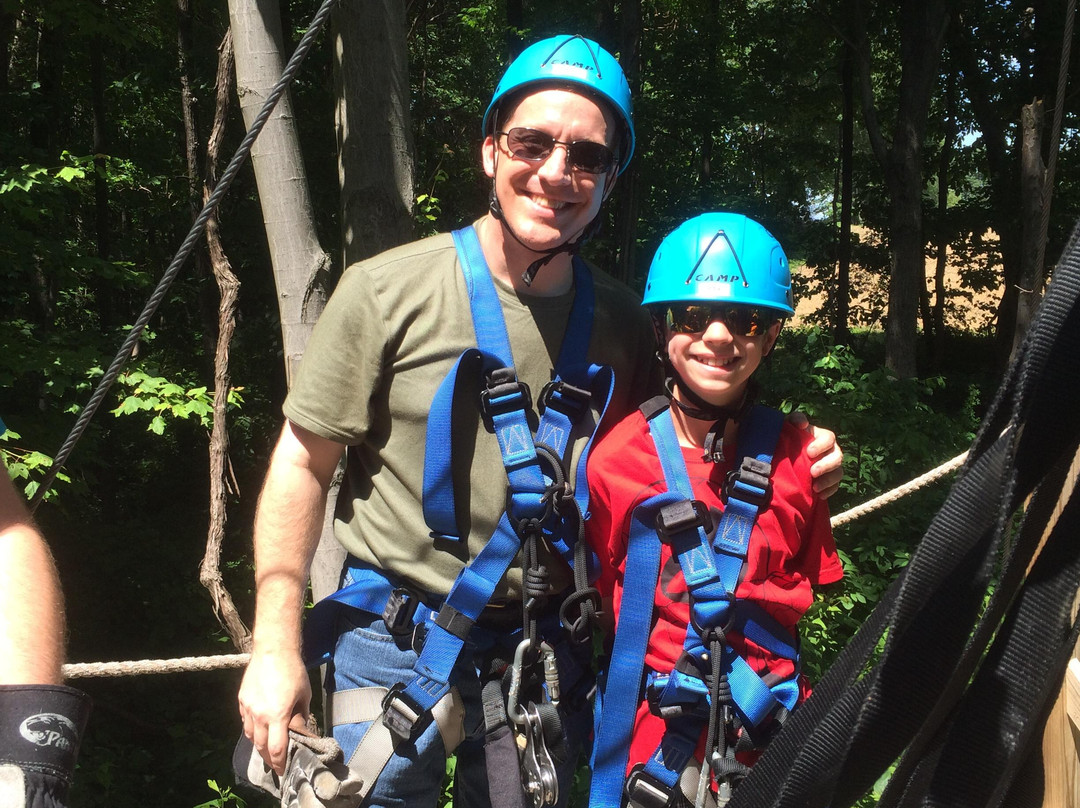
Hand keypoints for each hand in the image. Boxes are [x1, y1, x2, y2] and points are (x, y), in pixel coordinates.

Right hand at [238, 647, 312, 775]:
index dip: (279, 764)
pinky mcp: (241, 699)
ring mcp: (248, 707)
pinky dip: (251, 728)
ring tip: (266, 747)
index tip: (282, 771)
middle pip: (260, 746)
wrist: (273, 650)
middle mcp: (259, 715)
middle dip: (268, 758)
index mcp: (277, 716)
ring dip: (258, 744)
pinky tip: (258, 728)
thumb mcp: (304, 695)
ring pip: (249, 735)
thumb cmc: (293, 671)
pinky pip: (245, 721)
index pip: (276, 749)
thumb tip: (301, 731)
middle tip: (275, 763)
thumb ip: (301, 716)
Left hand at [787, 412, 843, 500]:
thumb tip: (802, 423)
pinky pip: (835, 487)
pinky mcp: (830, 480)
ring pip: (839, 473)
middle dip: (826, 466)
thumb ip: (795, 420)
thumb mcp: (788, 426)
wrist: (786, 456)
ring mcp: (832, 467)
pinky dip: (828, 491)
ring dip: (828, 481)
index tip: (809, 452)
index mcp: (823, 437)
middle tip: (812, 472)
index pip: (829, 438)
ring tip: (815, 488)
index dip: (821, 445)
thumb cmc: (788, 438)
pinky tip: (818, 495)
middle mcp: (831, 451)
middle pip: (837, 457)